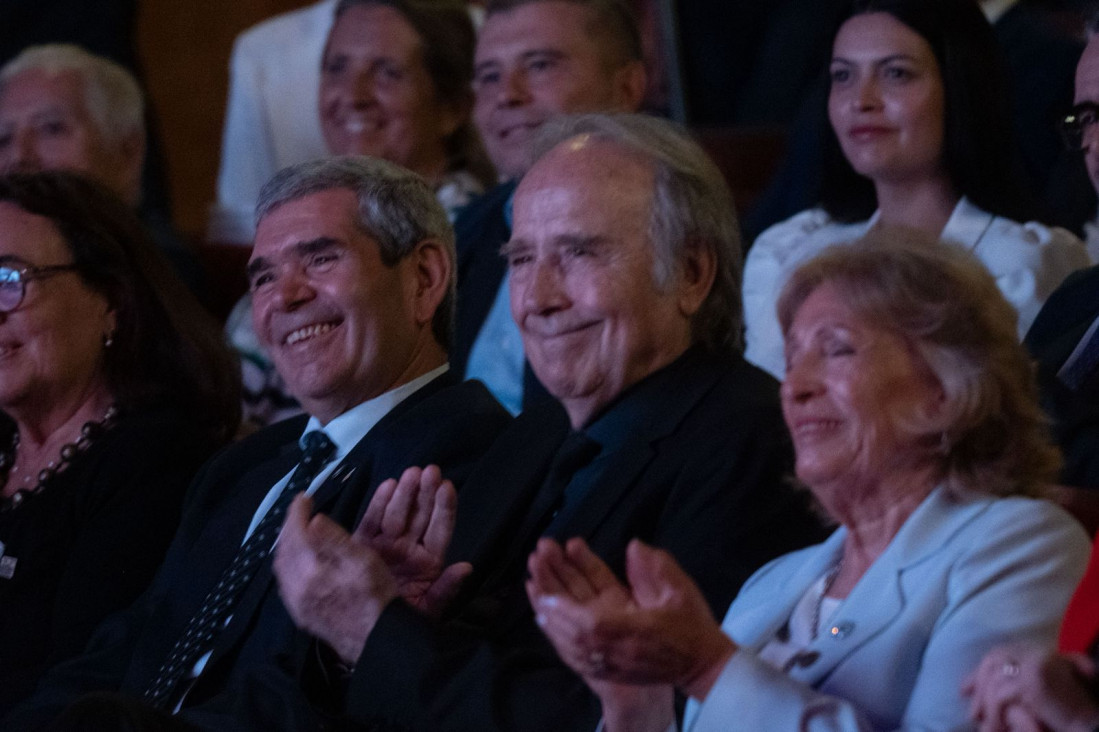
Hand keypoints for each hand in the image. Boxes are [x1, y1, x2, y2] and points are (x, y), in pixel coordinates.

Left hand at [273, 494, 396, 665]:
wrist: (376, 641)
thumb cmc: (376, 596)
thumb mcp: (363, 561)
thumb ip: (336, 540)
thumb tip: (313, 519)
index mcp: (311, 571)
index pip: (295, 534)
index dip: (297, 512)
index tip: (304, 497)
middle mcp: (296, 588)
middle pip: (283, 550)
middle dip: (289, 527)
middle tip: (299, 512)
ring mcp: (295, 604)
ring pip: (281, 567)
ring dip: (287, 545)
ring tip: (299, 532)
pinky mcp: (299, 614)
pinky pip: (285, 582)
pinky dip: (289, 563)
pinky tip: (300, 561)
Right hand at [358, 465, 470, 616]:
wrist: (367, 632)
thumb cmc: (402, 621)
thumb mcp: (429, 609)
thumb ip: (446, 589)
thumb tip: (466, 567)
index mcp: (429, 562)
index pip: (440, 530)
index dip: (444, 509)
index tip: (447, 487)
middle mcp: (409, 548)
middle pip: (420, 516)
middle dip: (426, 493)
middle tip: (430, 471)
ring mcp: (387, 545)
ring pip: (398, 514)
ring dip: (405, 493)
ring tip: (412, 474)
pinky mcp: (364, 546)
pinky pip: (372, 521)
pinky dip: (379, 503)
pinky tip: (388, 485)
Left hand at [527, 538, 734, 700]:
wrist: (702, 665)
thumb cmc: (691, 626)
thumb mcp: (681, 590)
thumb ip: (656, 567)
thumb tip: (633, 547)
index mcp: (630, 629)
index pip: (588, 622)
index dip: (563, 607)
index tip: (543, 589)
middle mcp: (613, 649)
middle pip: (570, 629)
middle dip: (550, 598)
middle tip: (533, 569)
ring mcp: (609, 662)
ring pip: (568, 642)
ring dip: (549, 616)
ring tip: (533, 587)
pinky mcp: (607, 668)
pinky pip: (574, 654)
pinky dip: (557, 635)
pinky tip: (544, 617)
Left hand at [964, 644, 1098, 731]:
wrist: (1089, 724)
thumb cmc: (1065, 713)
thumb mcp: (1036, 693)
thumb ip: (1013, 682)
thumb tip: (972, 688)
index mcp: (1039, 651)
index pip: (1000, 654)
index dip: (980, 672)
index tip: (965, 690)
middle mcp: (1037, 653)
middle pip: (993, 661)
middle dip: (977, 684)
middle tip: (972, 710)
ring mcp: (1035, 665)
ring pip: (994, 680)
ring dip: (985, 704)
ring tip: (984, 723)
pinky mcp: (1033, 682)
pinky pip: (1001, 696)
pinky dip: (994, 713)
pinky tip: (996, 727)